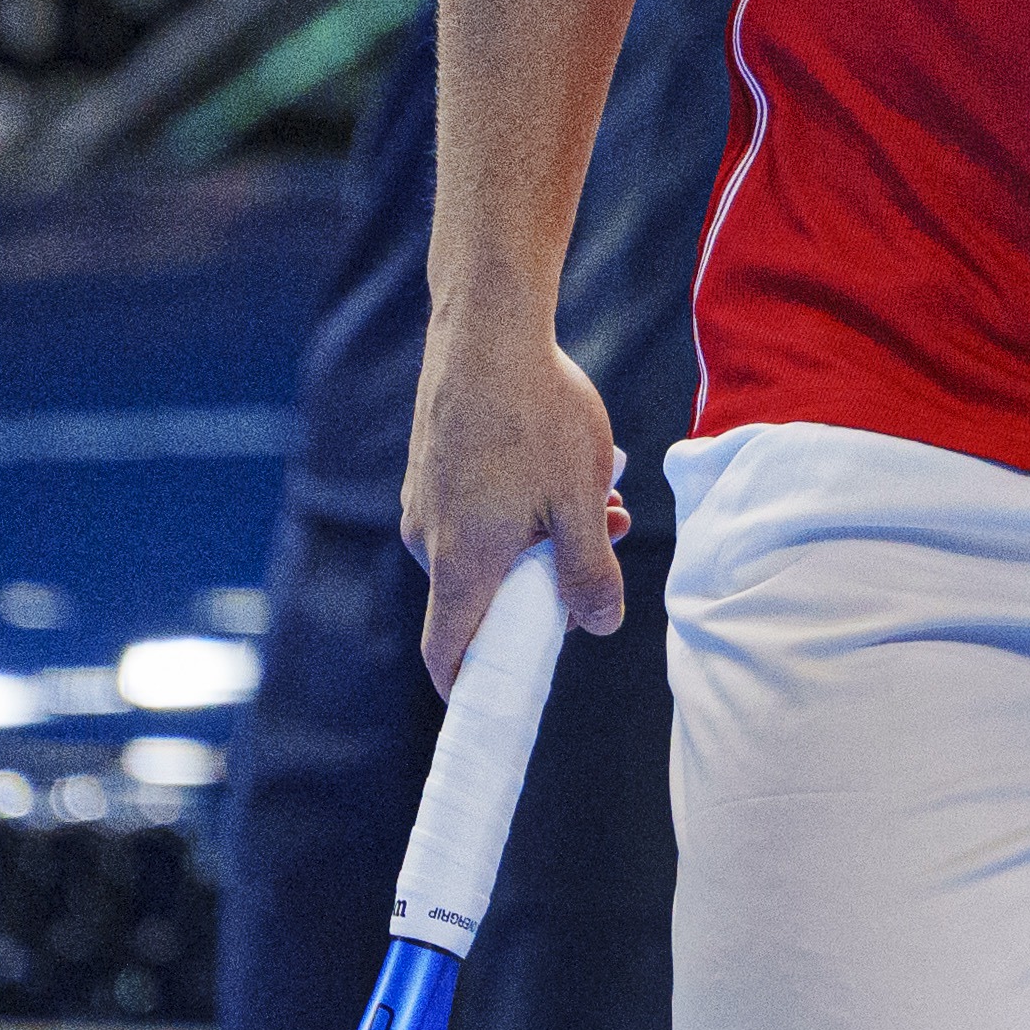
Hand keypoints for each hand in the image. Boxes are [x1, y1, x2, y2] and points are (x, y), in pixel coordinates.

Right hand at [401, 310, 628, 694]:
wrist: (487, 332)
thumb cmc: (536, 417)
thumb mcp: (580, 501)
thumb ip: (588, 572)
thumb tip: (601, 626)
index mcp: (460, 563)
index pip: (447, 653)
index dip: (470, 685)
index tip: (501, 697)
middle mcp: (428, 540)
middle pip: (482, 597)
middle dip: (545, 585)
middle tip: (604, 545)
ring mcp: (426, 501)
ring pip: (488, 546)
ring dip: (543, 536)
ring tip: (600, 492)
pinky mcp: (432, 468)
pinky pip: (475, 511)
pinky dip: (520, 507)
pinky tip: (566, 464)